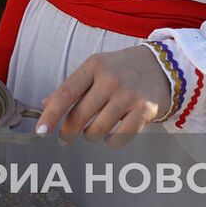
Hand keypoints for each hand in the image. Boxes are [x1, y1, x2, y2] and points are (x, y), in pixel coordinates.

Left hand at [34, 47, 172, 147]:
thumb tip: (45, 103)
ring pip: (98, 129)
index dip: (50, 115)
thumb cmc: (123, 68)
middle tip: (64, 138)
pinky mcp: (144, 110)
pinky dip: (111, 142)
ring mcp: (128, 95)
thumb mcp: (96, 68)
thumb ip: (72, 87)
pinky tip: (110, 137)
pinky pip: (120, 137)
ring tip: (91, 132)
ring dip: (90, 136)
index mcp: (93, 66)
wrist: (164, 64)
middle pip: (79, 116)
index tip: (41, 131)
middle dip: (67, 132)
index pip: (65, 93)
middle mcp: (110, 80)